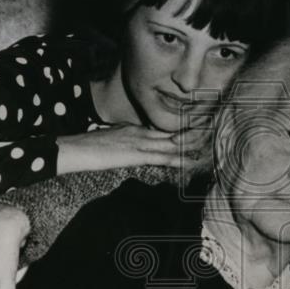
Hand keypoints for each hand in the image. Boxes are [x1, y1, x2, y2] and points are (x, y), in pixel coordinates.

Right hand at [56, 123, 211, 173]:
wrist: (73, 149)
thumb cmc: (87, 147)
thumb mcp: (112, 140)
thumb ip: (128, 142)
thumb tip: (137, 149)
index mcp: (137, 129)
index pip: (167, 130)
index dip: (186, 129)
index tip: (202, 128)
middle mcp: (142, 133)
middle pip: (175, 131)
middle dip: (196, 131)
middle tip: (215, 128)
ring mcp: (140, 142)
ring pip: (174, 142)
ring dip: (194, 142)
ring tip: (212, 140)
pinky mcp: (136, 154)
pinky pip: (163, 156)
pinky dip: (179, 158)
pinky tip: (192, 160)